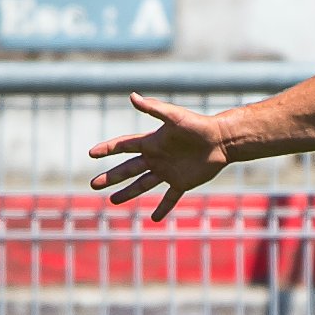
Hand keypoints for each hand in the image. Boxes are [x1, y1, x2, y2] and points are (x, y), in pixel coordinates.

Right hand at [87, 94, 228, 220]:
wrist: (223, 139)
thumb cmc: (199, 125)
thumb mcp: (175, 116)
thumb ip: (154, 109)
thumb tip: (132, 96)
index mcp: (151, 142)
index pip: (123, 146)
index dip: (107, 149)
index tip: (91, 153)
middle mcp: (156, 157)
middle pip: (128, 169)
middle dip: (111, 177)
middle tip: (94, 185)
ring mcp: (168, 171)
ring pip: (143, 184)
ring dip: (128, 193)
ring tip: (113, 201)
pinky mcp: (183, 182)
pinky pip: (170, 197)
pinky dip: (162, 207)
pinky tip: (154, 218)